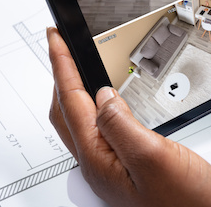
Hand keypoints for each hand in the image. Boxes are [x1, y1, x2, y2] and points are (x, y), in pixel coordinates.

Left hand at [47, 27, 210, 206]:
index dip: (60, 64)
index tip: (55, 37)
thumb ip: (122, 124)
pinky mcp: (129, 173)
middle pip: (66, 112)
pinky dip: (96, 107)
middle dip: (59, 75)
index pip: (71, 101)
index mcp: (98, 160)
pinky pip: (102, 132)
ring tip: (75, 67)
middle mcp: (100, 167)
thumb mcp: (155, 159)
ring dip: (74, 90)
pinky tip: (109, 103)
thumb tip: (101, 96)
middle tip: (59, 46)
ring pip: (81, 122)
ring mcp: (113, 171)